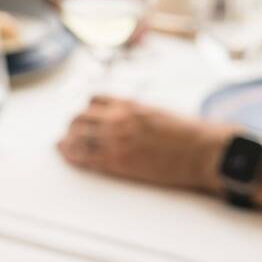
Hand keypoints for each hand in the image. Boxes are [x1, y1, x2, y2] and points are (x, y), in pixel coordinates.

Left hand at [57, 95, 233, 193]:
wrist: (199, 150)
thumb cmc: (184, 133)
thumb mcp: (156, 112)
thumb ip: (135, 112)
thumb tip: (122, 116)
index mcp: (129, 104)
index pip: (94, 100)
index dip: (87, 110)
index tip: (84, 116)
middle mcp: (118, 118)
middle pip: (80, 118)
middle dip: (73, 125)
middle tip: (70, 133)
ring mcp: (116, 140)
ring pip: (78, 136)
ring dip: (68, 141)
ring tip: (63, 146)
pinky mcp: (118, 161)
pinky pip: (86, 157)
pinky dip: (73, 156)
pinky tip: (67, 156)